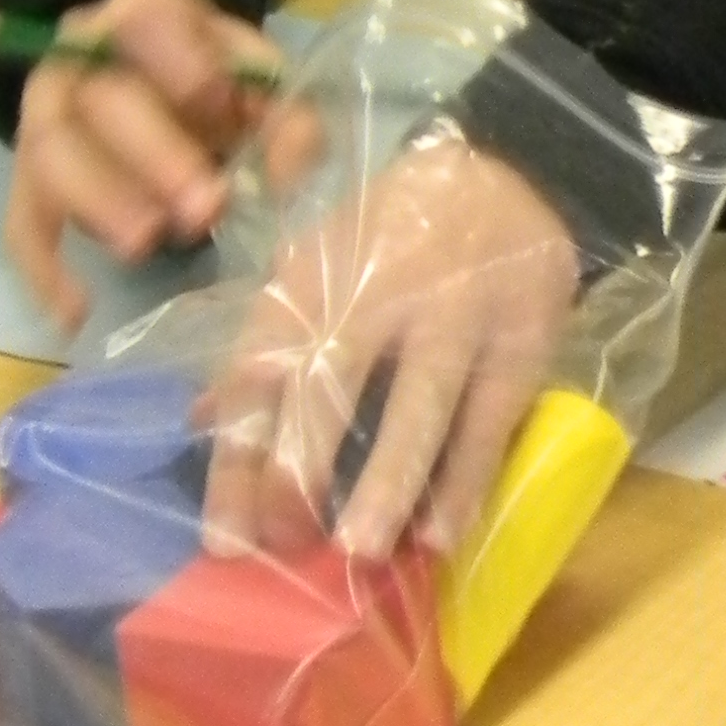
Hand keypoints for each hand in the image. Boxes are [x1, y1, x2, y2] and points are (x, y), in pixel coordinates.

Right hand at [4, 0, 282, 326]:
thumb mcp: (257, 76)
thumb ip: (286, 115)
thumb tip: (287, 171)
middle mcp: (79, 54)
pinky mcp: (27, 175)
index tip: (226, 111)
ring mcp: (44, 113)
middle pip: (101, 97)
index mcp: (143, 10)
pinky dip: (42, 270)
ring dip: (100, 202)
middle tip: (205, 208)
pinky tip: (76, 313)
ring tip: (147, 247)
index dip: (183, 66)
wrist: (145, 72)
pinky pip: (21, 220)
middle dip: (154, 154)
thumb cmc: (211, 77)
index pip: (147, 19)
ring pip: (52, 152)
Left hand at [202, 127, 576, 562]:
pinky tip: (440, 536)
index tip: (224, 543)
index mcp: (313, 277)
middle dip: (301, 469)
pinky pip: (489, 420)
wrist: (509, 169)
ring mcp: (457, 312)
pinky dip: (463, 483)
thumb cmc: (390, 236)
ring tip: (360, 556)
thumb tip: (203, 420)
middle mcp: (378, 290)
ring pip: (419, 405)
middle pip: (329, 384)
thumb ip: (267, 342)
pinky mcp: (522, 336)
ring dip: (386, 484)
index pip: (260, 371)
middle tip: (290, 544)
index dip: (236, 460)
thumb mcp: (318, 264)